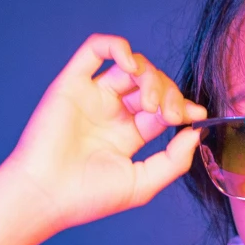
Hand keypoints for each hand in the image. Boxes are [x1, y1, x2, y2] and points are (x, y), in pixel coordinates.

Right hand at [5, 33, 205, 234]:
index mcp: (128, 134)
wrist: (47, 195)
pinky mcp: (72, 83)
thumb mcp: (142, 184)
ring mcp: (92, 95)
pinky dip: (117, 47)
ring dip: (150, 76)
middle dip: (169, 94)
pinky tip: (131, 65)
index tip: (197, 115)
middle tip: (169, 115)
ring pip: (130, 65)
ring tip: (151, 103)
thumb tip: (195, 131)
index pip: (163, 109)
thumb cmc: (88, 197)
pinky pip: (95, 50)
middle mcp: (111, 111)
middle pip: (151, 85)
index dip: (182, 107)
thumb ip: (173, 160)